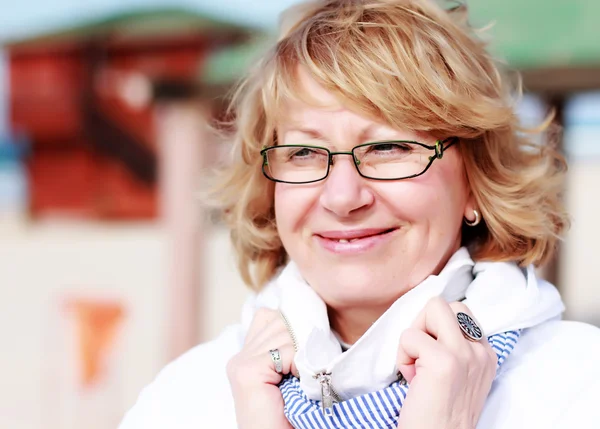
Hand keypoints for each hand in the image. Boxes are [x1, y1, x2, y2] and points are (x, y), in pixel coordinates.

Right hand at [227, 308, 296, 428]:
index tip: (304, 353)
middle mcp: (239, 357)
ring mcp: (240, 364)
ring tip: (301, 377)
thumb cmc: (290, 417)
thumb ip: (289, 348)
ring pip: (285, 332)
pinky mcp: (247, 372)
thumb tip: (304, 316)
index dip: (292, 329)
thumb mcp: (290, 374)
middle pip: (279, 320)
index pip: (269, 316)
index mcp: (246, 356)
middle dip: (301, 339)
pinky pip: (286, 350)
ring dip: (302, 353)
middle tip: (306, 367)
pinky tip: (297, 382)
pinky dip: (300, 364)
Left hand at [396, 298, 496, 428]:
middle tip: (419, 354)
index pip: (460, 312)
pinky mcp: (444, 361)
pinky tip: (411, 379)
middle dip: (424, 323)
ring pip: (433, 307)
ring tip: (416, 364)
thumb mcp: (458, 376)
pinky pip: (409, 336)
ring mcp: (464, 355)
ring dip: (415, 334)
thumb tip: (428, 324)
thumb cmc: (439, 413)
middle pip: (445, 305)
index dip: (435, 329)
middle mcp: (480, 352)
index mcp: (486, 355)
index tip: (430, 358)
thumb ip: (453, 349)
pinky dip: (402, 355)